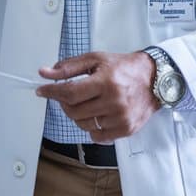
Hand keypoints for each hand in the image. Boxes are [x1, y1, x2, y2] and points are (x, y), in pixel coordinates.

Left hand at [36, 51, 158, 142]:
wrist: (153, 79)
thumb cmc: (124, 68)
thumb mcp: (95, 60)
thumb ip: (69, 68)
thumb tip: (45, 73)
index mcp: (105, 81)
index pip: (70, 92)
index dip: (52, 92)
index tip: (41, 91)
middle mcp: (114, 101)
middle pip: (74, 111)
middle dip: (65, 103)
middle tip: (68, 95)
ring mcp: (120, 118)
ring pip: (83, 124)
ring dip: (78, 115)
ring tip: (87, 103)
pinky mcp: (126, 130)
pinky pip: (97, 136)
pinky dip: (92, 127)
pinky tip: (97, 115)